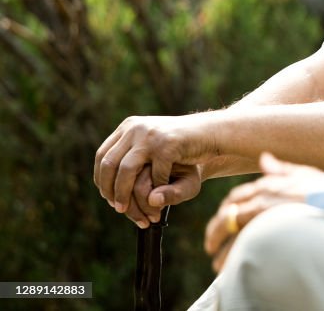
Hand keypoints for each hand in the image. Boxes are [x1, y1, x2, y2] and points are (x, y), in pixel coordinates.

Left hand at [94, 114, 215, 222]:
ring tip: (127, 208)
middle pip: (109, 163)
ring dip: (124, 193)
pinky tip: (160, 194)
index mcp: (129, 127)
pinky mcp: (168, 143)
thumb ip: (131, 159)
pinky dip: (157, 188)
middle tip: (117, 207)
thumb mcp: (151, 151)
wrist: (210, 134)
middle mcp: (136, 127)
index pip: (102, 156)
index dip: (102, 179)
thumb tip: (103, 184)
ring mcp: (151, 134)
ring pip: (126, 170)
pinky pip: (155, 174)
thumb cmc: (180, 147)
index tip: (108, 196)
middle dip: (110, 190)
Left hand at [204, 153, 322, 271]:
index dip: (227, 209)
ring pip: (231, 228)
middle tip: (211, 245)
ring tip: (218, 263)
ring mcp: (265, 210)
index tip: (223, 222)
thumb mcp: (306, 174)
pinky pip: (241, 244)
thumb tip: (264, 158)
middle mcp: (264, 193)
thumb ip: (283, 169)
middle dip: (216, 230)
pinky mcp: (268, 227)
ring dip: (221, 246)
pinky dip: (231, 257)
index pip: (239, 195)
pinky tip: (228, 268)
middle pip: (229, 211)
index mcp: (271, 182)